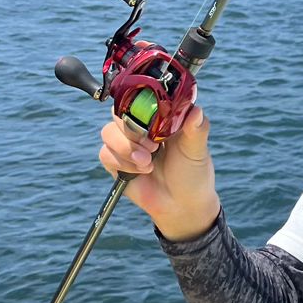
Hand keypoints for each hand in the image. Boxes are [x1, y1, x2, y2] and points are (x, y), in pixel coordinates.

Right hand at [99, 106, 219, 241]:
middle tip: (154, 146)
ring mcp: (127, 143)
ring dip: (126, 148)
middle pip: (119, 111)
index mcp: (161, 116)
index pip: (141, 97)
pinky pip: (105, 153)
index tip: (150, 119)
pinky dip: (122, 163)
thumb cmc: (193, 173)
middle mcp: (141, 126)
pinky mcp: (116, 161)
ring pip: (108, 131)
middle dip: (132, 130)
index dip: (140, 104)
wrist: (181, 205)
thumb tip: (196, 110)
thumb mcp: (197, 150)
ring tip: (148, 162)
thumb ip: (196, 129)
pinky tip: (141, 171)